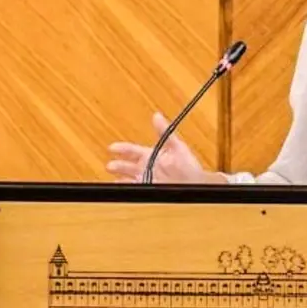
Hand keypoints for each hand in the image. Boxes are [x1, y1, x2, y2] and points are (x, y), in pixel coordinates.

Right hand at [107, 112, 222, 183]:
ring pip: (129, 179)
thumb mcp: (176, 146)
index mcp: (151, 155)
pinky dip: (128, 191)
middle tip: (110, 166)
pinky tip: (123, 191)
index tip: (111, 147)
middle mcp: (147, 168)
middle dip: (118, 166)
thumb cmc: (188, 165)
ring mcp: (148, 180)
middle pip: (127, 166)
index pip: (132, 151)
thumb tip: (156, 116)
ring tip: (114, 181)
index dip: (121, 149)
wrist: (196, 184)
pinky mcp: (150, 191)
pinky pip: (136, 191)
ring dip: (121, 179)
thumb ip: (164, 132)